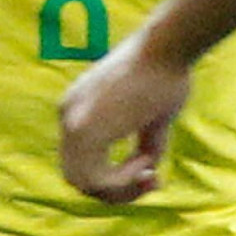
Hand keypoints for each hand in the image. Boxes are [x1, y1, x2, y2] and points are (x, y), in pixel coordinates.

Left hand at [58, 36, 192, 203]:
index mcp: (77, 108)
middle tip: (152, 180)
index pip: (83, 161)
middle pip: (78, 177)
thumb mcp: (153, 119)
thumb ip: (143, 146)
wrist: (168, 46)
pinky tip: (146, 165)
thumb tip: (147, 176)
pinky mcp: (84, 129)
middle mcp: (68, 114)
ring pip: (85, 184)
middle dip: (116, 190)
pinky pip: (96, 180)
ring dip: (122, 189)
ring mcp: (72, 122)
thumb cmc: (167, 74)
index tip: (151, 171)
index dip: (115, 178)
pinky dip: (123, 183)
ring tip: (150, 171)